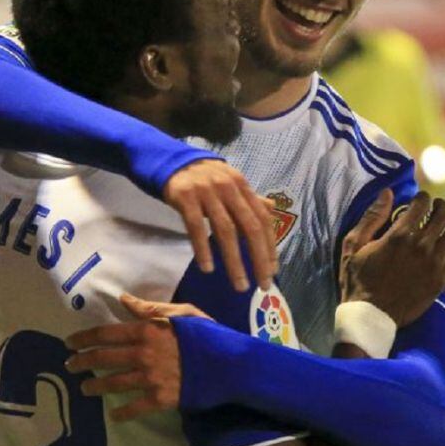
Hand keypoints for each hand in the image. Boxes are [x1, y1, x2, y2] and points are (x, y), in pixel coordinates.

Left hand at [64, 294, 211, 420]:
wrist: (230, 365)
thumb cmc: (207, 334)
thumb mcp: (182, 313)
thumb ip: (150, 308)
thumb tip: (123, 300)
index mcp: (146, 331)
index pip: (105, 334)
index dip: (83, 338)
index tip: (70, 343)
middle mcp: (143, 355)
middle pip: (103, 358)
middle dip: (81, 362)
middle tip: (70, 366)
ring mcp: (150, 379)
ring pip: (113, 384)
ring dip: (94, 386)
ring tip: (84, 388)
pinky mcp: (160, 400)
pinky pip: (135, 408)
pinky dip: (122, 413)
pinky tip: (113, 415)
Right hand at [163, 160, 277, 292]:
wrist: (171, 161)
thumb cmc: (204, 178)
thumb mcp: (229, 184)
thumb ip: (249, 199)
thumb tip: (271, 210)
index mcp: (242, 186)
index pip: (262, 219)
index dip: (270, 245)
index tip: (272, 270)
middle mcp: (228, 188)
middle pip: (249, 227)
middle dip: (259, 259)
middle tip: (262, 285)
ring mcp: (206, 192)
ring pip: (225, 231)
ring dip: (234, 261)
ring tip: (240, 285)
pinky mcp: (185, 197)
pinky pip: (195, 227)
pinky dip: (203, 249)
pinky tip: (208, 269)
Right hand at [340, 190, 444, 326]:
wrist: (371, 315)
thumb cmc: (358, 279)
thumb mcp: (354, 245)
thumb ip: (372, 217)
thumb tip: (388, 193)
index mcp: (400, 236)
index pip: (422, 204)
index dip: (423, 197)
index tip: (420, 198)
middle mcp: (422, 247)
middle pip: (443, 215)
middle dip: (440, 206)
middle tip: (437, 206)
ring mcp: (435, 264)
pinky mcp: (441, 280)